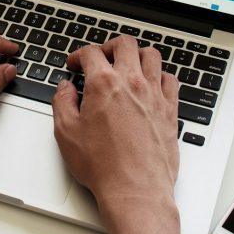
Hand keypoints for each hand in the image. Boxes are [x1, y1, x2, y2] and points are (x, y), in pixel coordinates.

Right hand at [52, 35, 179, 209]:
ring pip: (151, 55)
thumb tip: (65, 88)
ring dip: (137, 55)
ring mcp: (154, 94)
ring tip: (128, 64)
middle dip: (109, 46)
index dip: (78, 55)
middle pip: (125, 44)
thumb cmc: (103, 166)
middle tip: (102, 57)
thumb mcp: (66, 133)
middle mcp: (132, 83)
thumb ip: (62, 102)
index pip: (91, 53)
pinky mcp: (170, 109)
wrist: (135, 189)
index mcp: (104, 84)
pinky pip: (170, 79)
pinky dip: (160, 75)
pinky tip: (152, 84)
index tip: (75, 64)